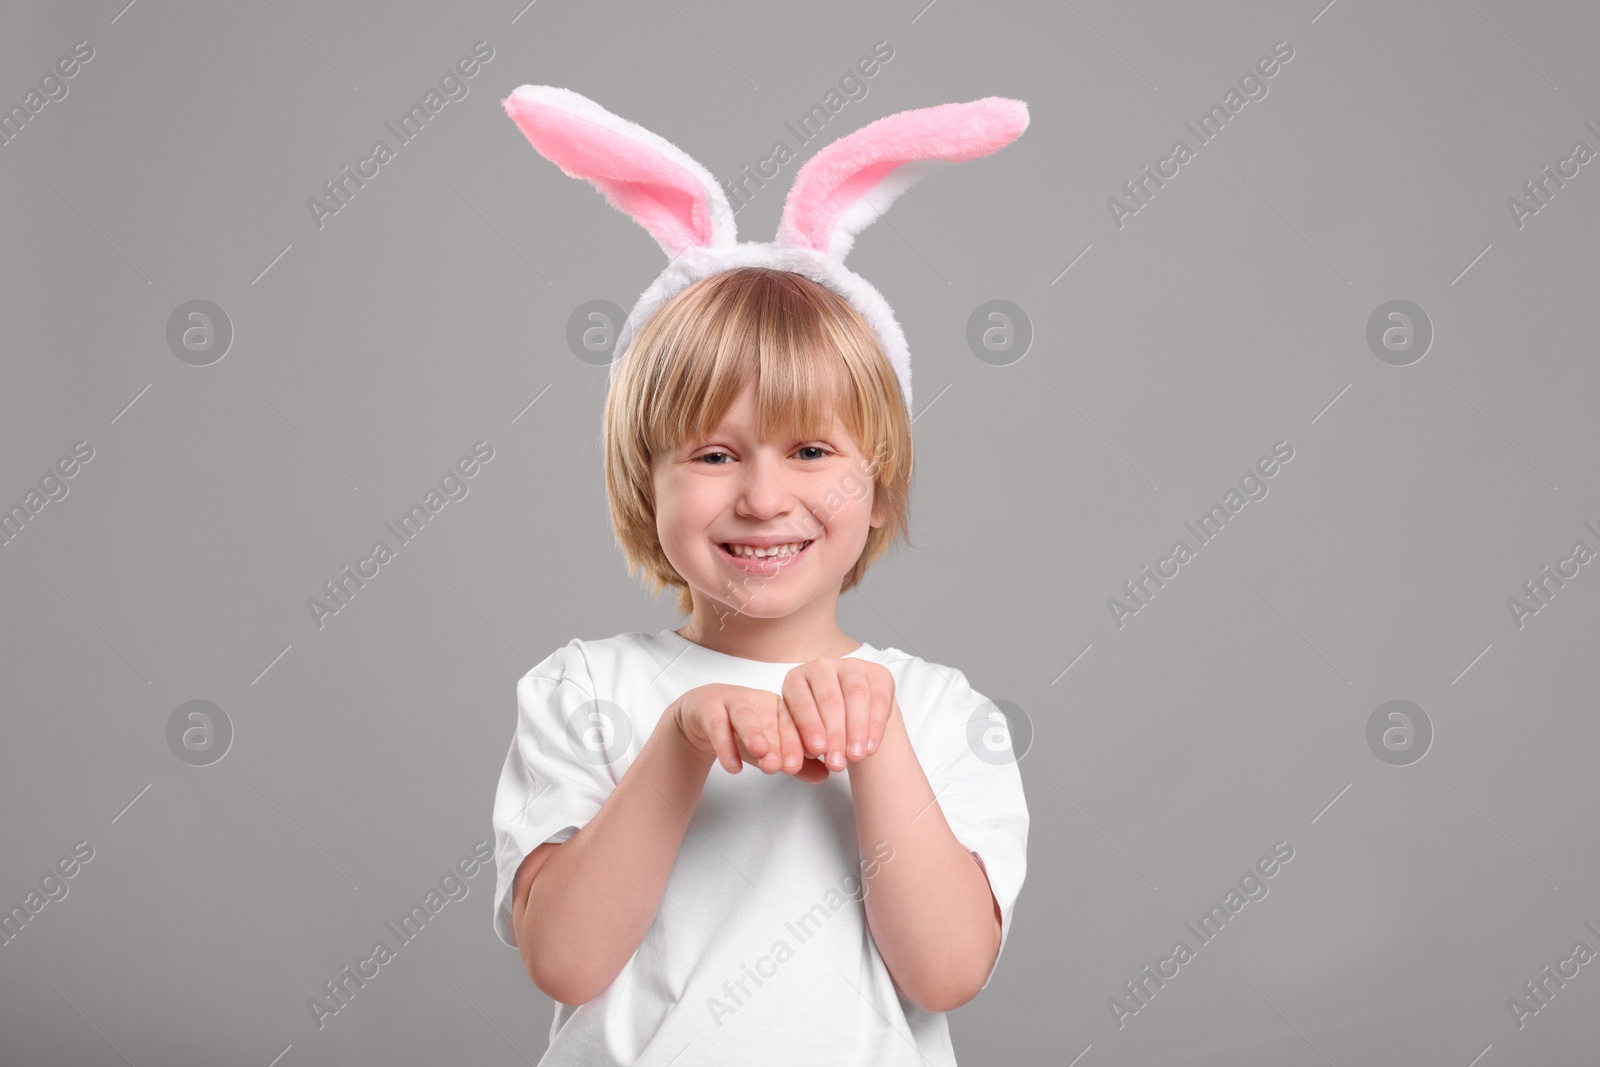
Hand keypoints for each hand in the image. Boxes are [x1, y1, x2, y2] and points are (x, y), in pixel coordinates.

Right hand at [670, 683, 812, 778]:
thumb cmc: (743, 733)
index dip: (807, 740)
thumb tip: (825, 776)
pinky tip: (733, 766)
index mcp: (780, 708)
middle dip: (784, 744)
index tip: (819, 756)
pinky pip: (717, 726)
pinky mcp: (708, 708)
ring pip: (745, 717)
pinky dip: (724, 746)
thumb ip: (796, 764)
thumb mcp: (770, 750)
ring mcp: (732, 702)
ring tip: (763, 755)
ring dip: (755, 735)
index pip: (796, 724)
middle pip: (774, 721)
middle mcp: (759, 701)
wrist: (703, 719)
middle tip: (791, 766)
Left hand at [780, 659, 896, 774]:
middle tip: (837, 762)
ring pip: (855, 694)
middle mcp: (820, 667)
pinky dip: (876, 725)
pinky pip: (878, 697)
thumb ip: (803, 747)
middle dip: (834, 733)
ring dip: (856, 728)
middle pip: (829, 699)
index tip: (817, 751)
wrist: (854, 720)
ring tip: (856, 755)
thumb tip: (807, 758)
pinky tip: (871, 746)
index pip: (801, 703)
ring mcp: (850, 666)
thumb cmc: (822, 730)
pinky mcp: (877, 673)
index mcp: (796, 681)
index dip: (810, 727)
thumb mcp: (806, 737)